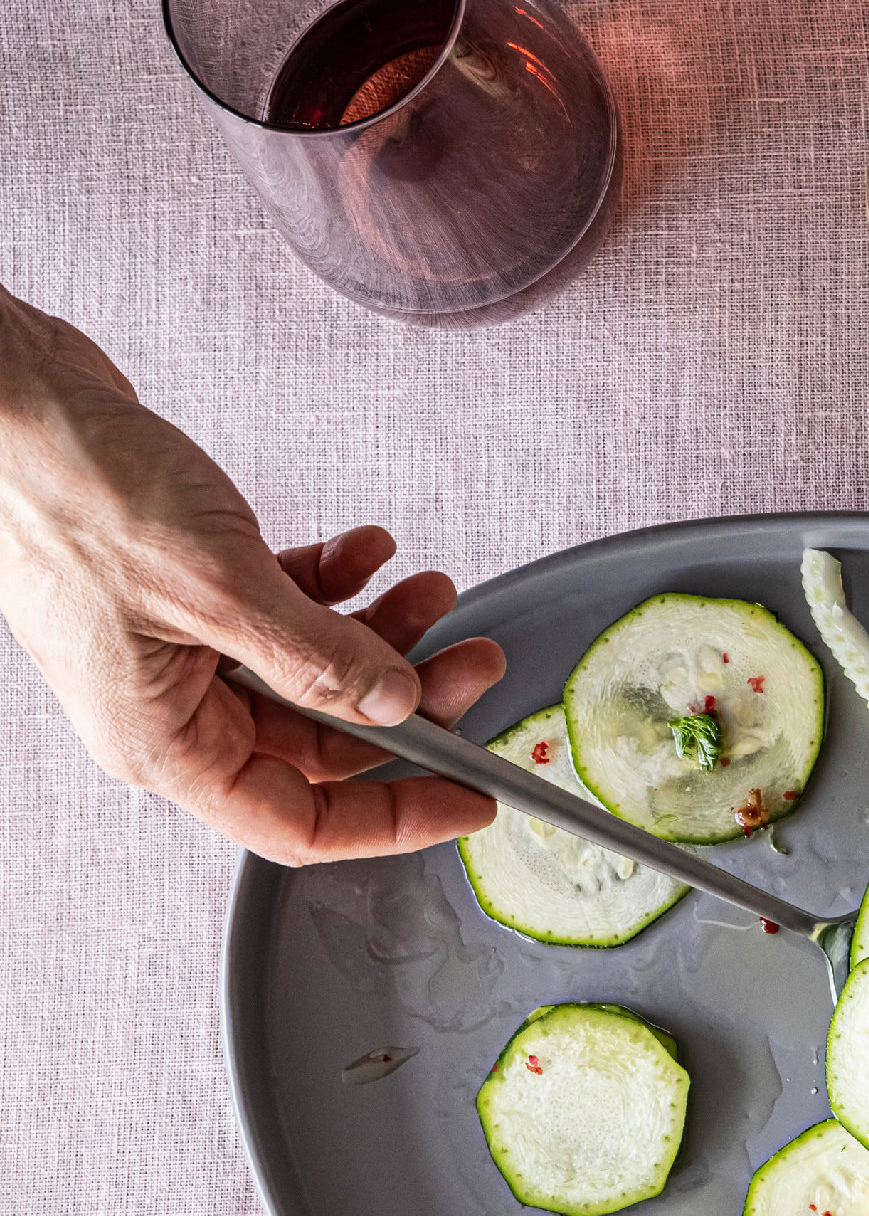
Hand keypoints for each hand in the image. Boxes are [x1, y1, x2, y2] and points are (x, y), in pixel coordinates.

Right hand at [0, 288, 504, 865]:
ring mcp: (179, 653)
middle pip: (323, 742)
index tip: (472, 798)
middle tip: (474, 658)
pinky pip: (285, 612)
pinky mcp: (186, 595)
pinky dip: (336, 585)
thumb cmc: (71, 488)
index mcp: (165, 745)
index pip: (299, 822)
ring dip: (381, 635)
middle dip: (407, 700)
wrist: (7, 394)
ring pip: (313, 673)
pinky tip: (371, 549)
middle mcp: (173, 711)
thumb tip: (398, 705)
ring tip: (432, 587)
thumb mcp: (220, 586)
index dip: (395, 818)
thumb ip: (319, 659)